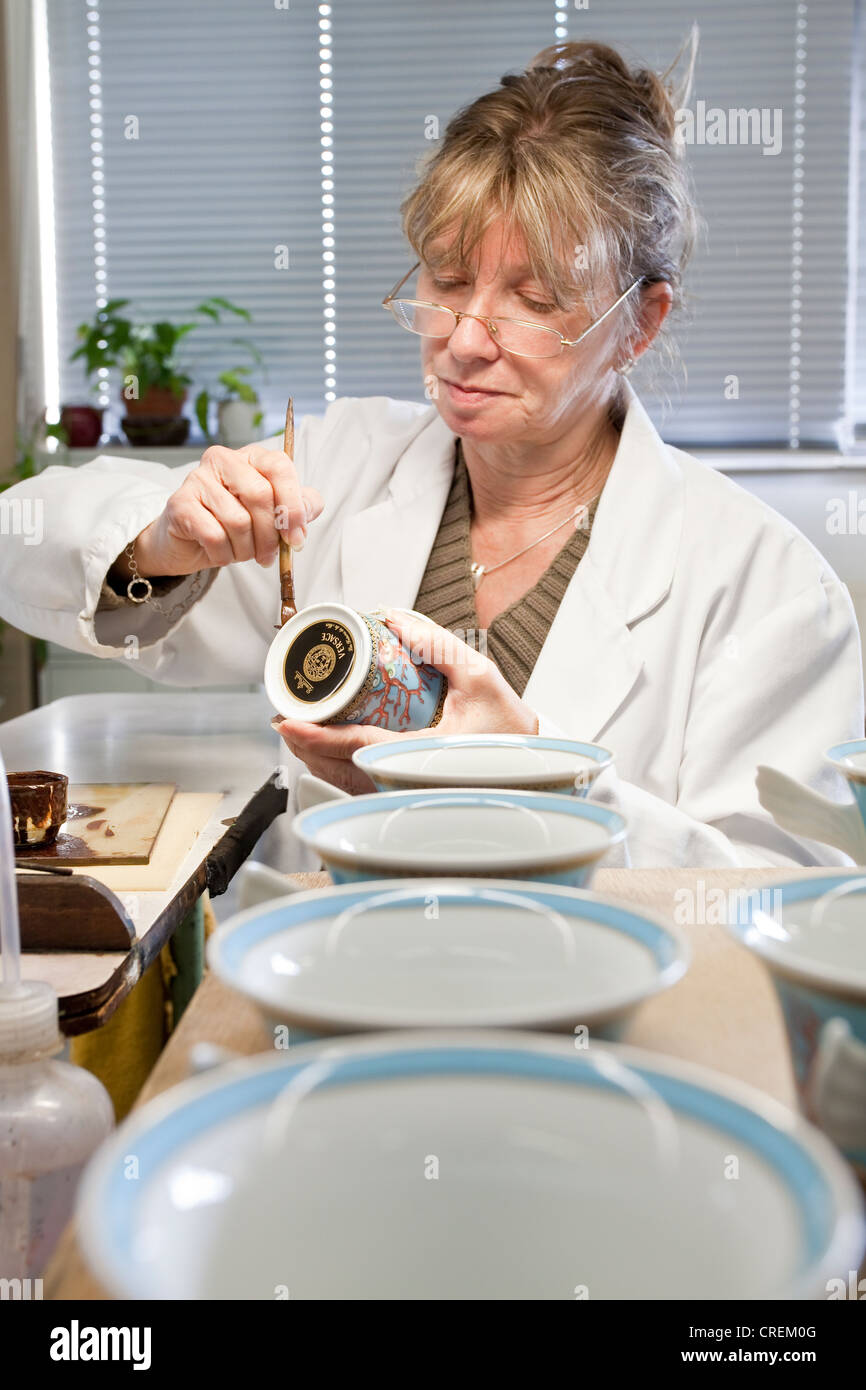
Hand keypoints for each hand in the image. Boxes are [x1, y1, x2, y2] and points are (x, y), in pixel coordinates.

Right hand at [130, 442, 324, 576]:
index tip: (296, 538)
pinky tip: (221, 554)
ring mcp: (198, 478)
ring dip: (245, 549)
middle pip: (260, 495)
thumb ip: (297, 507)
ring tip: (241, 553)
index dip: (292, 505)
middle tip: (268, 557)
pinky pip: (214, 535)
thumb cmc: (232, 524)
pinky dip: (223, 555)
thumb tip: (309, 508)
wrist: (187, 542)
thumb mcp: (271, 516)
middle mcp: (223, 460)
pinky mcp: (180, 503)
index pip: (279, 467)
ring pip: (237, 520)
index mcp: (251, 457)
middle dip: (270, 535)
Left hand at [272, 607, 538, 793]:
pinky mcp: (407, 793)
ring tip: (297, 732)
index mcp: (429, 754)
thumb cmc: (509, 723)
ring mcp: (407, 791)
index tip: (287, 722)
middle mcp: (412, 779)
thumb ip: (437, 644)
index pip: (360, 746)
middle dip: (306, 747)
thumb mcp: (479, 675)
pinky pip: (361, 788)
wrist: (532, 758)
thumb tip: (392, 617)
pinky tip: (323, 753)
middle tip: (285, 718)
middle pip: (341, 770)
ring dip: (316, 760)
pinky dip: (336, 771)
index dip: (318, 736)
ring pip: (346, 784)